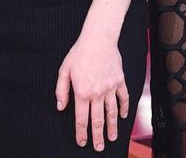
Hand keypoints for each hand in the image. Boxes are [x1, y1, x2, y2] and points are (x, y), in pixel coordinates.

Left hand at [55, 32, 129, 151]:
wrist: (99, 39)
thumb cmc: (80, 53)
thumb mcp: (64, 70)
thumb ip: (61, 90)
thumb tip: (60, 106)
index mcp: (82, 92)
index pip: (81, 118)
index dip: (81, 132)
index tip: (82, 142)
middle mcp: (97, 94)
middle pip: (98, 120)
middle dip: (97, 136)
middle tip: (98, 147)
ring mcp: (110, 88)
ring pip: (112, 113)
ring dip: (112, 127)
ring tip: (112, 138)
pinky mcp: (119, 81)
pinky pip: (123, 98)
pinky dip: (125, 108)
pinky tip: (124, 116)